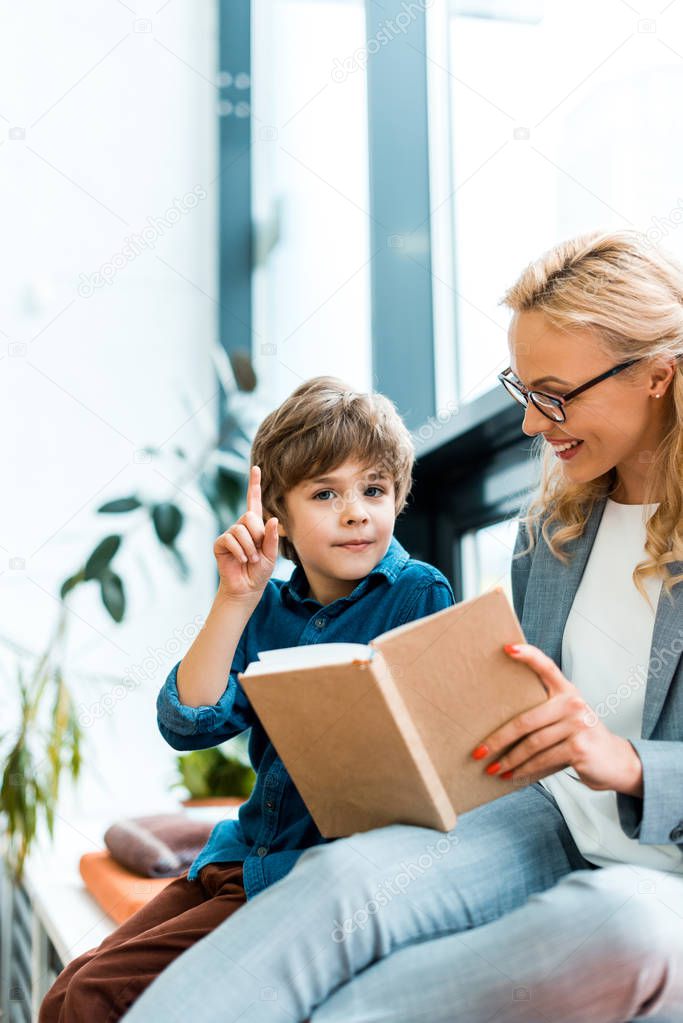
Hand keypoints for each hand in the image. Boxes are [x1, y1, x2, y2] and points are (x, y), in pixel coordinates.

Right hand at [213, 465, 278, 599]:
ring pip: (240, 529)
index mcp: (255, 525)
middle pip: (250, 516)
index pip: (254, 500)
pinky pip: (230, 539)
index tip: (256, 467)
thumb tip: (273, 519)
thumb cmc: (259, 571)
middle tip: (258, 552)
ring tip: (251, 559)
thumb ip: (272, 538)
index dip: (254, 484)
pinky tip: (242, 559)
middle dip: (257, 534)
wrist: (246, 588)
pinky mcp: (220, 543)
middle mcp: (241, 526)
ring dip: (250, 547)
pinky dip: (240, 551)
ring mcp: (229, 534)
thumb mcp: (271, 554)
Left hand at [471, 643, 643, 796]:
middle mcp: (573, 704)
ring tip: (492, 769)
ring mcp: (578, 725)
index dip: (527, 656)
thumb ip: (545, 712)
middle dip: (498, 739)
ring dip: (509, 760)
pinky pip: (543, 760)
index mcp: (567, 691)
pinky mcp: (579, 748)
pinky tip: (512, 776)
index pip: (546, 667)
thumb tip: (500, 723)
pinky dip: (524, 770)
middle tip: (478, 752)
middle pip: (526, 720)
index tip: (506, 648)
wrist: (617, 762)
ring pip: (532, 744)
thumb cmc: (581, 737)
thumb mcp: (568, 717)